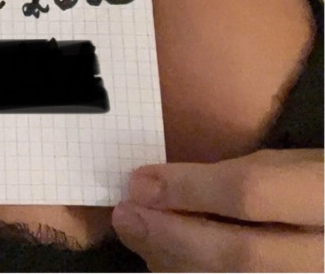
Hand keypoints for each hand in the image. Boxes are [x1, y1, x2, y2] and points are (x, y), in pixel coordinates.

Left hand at [111, 149, 323, 272]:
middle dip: (171, 236)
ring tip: (141, 238)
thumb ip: (223, 179)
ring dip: (175, 264)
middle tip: (126, 218)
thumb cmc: (311, 189)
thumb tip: (151, 187)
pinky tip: (166, 262)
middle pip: (237, 256)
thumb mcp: (281, 167)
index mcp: (321, 197)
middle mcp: (319, 256)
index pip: (249, 194)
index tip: (139, 183)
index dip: (188, 190)